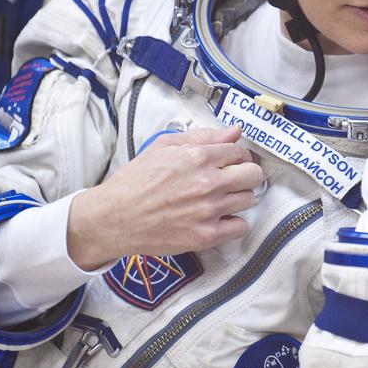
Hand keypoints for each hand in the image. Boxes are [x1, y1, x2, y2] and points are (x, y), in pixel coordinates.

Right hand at [67, 126, 263, 269]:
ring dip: (238, 198)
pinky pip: (241, 227)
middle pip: (253, 175)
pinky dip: (234, 223)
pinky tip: (219, 218)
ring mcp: (209, 211)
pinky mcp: (206, 236)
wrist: (113, 218)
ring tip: (219, 199)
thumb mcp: (163, 146)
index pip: (240, 151)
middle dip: (245, 174)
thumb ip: (203, 137)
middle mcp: (208, 183)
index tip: (231, 162)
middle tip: (232, 179)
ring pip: (248, 199)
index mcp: (197, 157)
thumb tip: (234, 132)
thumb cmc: (135, 182)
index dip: (237, 156)